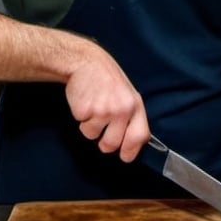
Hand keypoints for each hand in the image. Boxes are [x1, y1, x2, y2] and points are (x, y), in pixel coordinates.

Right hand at [64, 43, 150, 162]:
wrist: (88, 63)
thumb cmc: (109, 81)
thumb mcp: (128, 96)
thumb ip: (131, 118)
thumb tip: (132, 145)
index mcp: (135, 106)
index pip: (140, 136)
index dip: (131, 150)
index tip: (125, 157)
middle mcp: (122, 109)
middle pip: (112, 144)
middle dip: (105, 143)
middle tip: (102, 128)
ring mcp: (103, 110)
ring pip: (93, 137)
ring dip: (91, 128)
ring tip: (94, 108)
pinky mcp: (85, 110)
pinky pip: (81, 127)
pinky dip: (81, 119)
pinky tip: (85, 103)